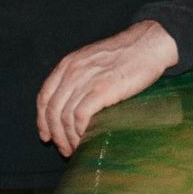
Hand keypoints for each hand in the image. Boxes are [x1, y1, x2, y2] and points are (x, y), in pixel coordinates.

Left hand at [36, 20, 179, 156]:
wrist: (150, 43)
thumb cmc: (127, 54)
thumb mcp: (94, 59)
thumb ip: (79, 76)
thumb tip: (73, 103)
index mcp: (68, 64)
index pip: (44, 97)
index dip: (42, 120)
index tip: (47, 136)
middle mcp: (72, 72)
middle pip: (53, 110)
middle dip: (56, 135)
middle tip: (65, 149)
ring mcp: (86, 80)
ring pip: (65, 117)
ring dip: (69, 138)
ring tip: (77, 149)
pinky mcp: (102, 89)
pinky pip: (81, 116)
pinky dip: (81, 132)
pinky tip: (87, 139)